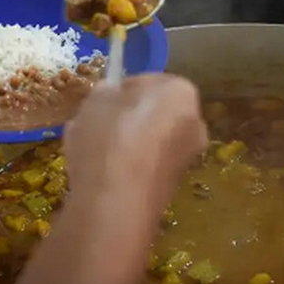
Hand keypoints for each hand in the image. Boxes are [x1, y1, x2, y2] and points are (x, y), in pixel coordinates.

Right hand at [62, 74, 208, 219]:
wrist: (115, 203)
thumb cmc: (108, 137)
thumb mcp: (96, 98)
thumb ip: (106, 91)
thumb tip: (111, 96)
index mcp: (181, 91)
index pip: (147, 80)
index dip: (120, 90)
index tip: (100, 101)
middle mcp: (194, 123)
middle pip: (151, 113)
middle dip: (124, 117)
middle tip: (94, 124)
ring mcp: (186, 157)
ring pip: (146, 140)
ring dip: (122, 143)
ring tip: (88, 151)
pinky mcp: (171, 186)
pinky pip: (144, 165)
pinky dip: (125, 166)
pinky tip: (97, 174)